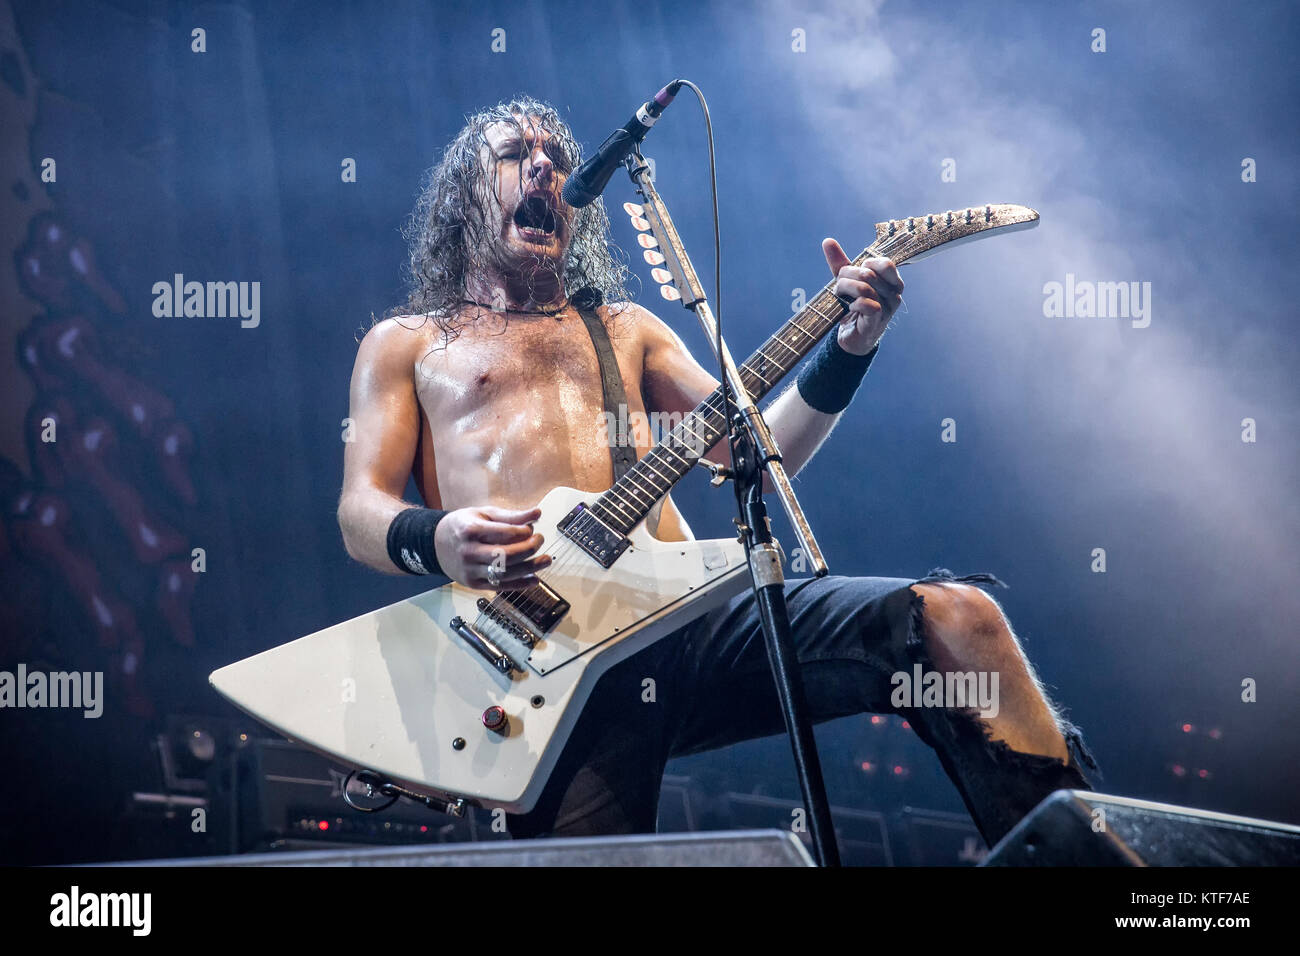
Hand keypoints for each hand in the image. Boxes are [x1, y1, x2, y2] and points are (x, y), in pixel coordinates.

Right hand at [433, 505, 551, 589]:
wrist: (436, 544)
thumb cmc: (462, 526)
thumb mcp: (483, 514)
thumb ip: (511, 515)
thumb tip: (537, 514)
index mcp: (470, 530)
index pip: (504, 533)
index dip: (523, 531)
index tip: (531, 529)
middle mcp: (469, 552)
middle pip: (506, 555)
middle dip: (529, 549)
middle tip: (540, 540)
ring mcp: (470, 570)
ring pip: (505, 573)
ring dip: (530, 568)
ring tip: (546, 560)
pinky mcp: (473, 584)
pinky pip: (500, 587)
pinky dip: (520, 585)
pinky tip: (534, 579)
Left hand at [822, 238, 903, 354]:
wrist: (853, 337)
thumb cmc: (853, 307)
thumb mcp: (847, 282)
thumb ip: (841, 262)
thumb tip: (827, 241)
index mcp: (892, 281)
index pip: (885, 263)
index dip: (864, 265)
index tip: (852, 274)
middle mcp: (894, 294)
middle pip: (868, 274)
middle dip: (846, 278)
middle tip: (838, 288)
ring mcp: (887, 309)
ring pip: (864, 288)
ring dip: (844, 291)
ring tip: (840, 297)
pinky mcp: (876, 322)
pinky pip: (865, 304)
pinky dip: (852, 304)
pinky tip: (848, 308)